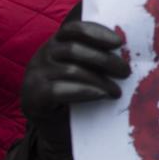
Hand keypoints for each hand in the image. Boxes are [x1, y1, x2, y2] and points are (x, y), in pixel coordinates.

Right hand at [21, 19, 129, 159]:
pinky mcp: (32, 97)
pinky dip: (84, 91)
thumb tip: (126, 49)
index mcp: (57, 43)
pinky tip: (100, 95)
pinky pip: (58, 90)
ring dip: (99, 80)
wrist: (56, 132)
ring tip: (116, 91)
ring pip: (70, 70)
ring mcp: (34, 75)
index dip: (96, 31)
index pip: (74, 28)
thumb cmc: (78, 96)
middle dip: (104, 59)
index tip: (119, 42)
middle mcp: (42, 55)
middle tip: (125, 71)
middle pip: (74, 48)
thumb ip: (98, 57)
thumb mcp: (88, 72)